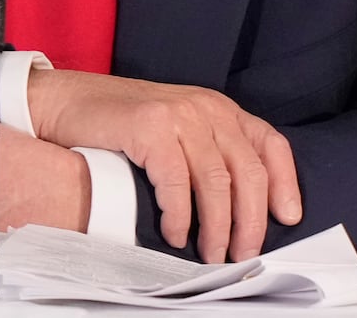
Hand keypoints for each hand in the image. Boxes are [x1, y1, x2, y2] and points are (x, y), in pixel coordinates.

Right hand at [27, 71, 301, 261]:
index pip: (270, 145)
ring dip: (216, 227)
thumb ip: (210, 156)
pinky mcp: (150, 126)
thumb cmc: (123, 126)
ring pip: (217, 182)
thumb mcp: (179, 133)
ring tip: (211, 254)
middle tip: (243, 254)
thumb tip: (240, 212)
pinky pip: (177, 181)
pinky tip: (174, 234)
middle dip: (251, 221)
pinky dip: (179, 216)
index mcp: (220, 110)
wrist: (69, 102)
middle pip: (248, 171)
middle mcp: (206, 108)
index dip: (285, 184)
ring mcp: (179, 114)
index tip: (288, 219)